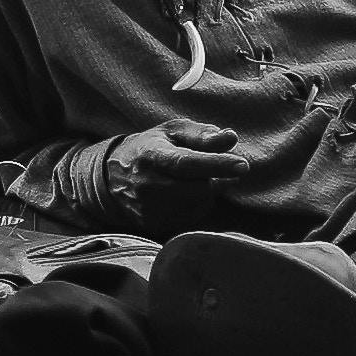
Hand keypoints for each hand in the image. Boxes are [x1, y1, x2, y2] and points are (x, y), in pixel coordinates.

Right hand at [99, 119, 250, 222]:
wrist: (112, 178)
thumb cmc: (150, 148)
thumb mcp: (172, 131)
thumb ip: (202, 134)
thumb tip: (230, 138)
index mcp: (150, 155)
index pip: (186, 163)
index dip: (216, 164)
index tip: (243, 165)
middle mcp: (147, 185)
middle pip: (197, 188)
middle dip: (217, 177)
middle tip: (224, 166)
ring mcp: (150, 209)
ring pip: (198, 204)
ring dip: (208, 191)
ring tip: (197, 178)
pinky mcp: (155, 224)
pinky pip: (192, 217)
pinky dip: (198, 204)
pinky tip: (187, 193)